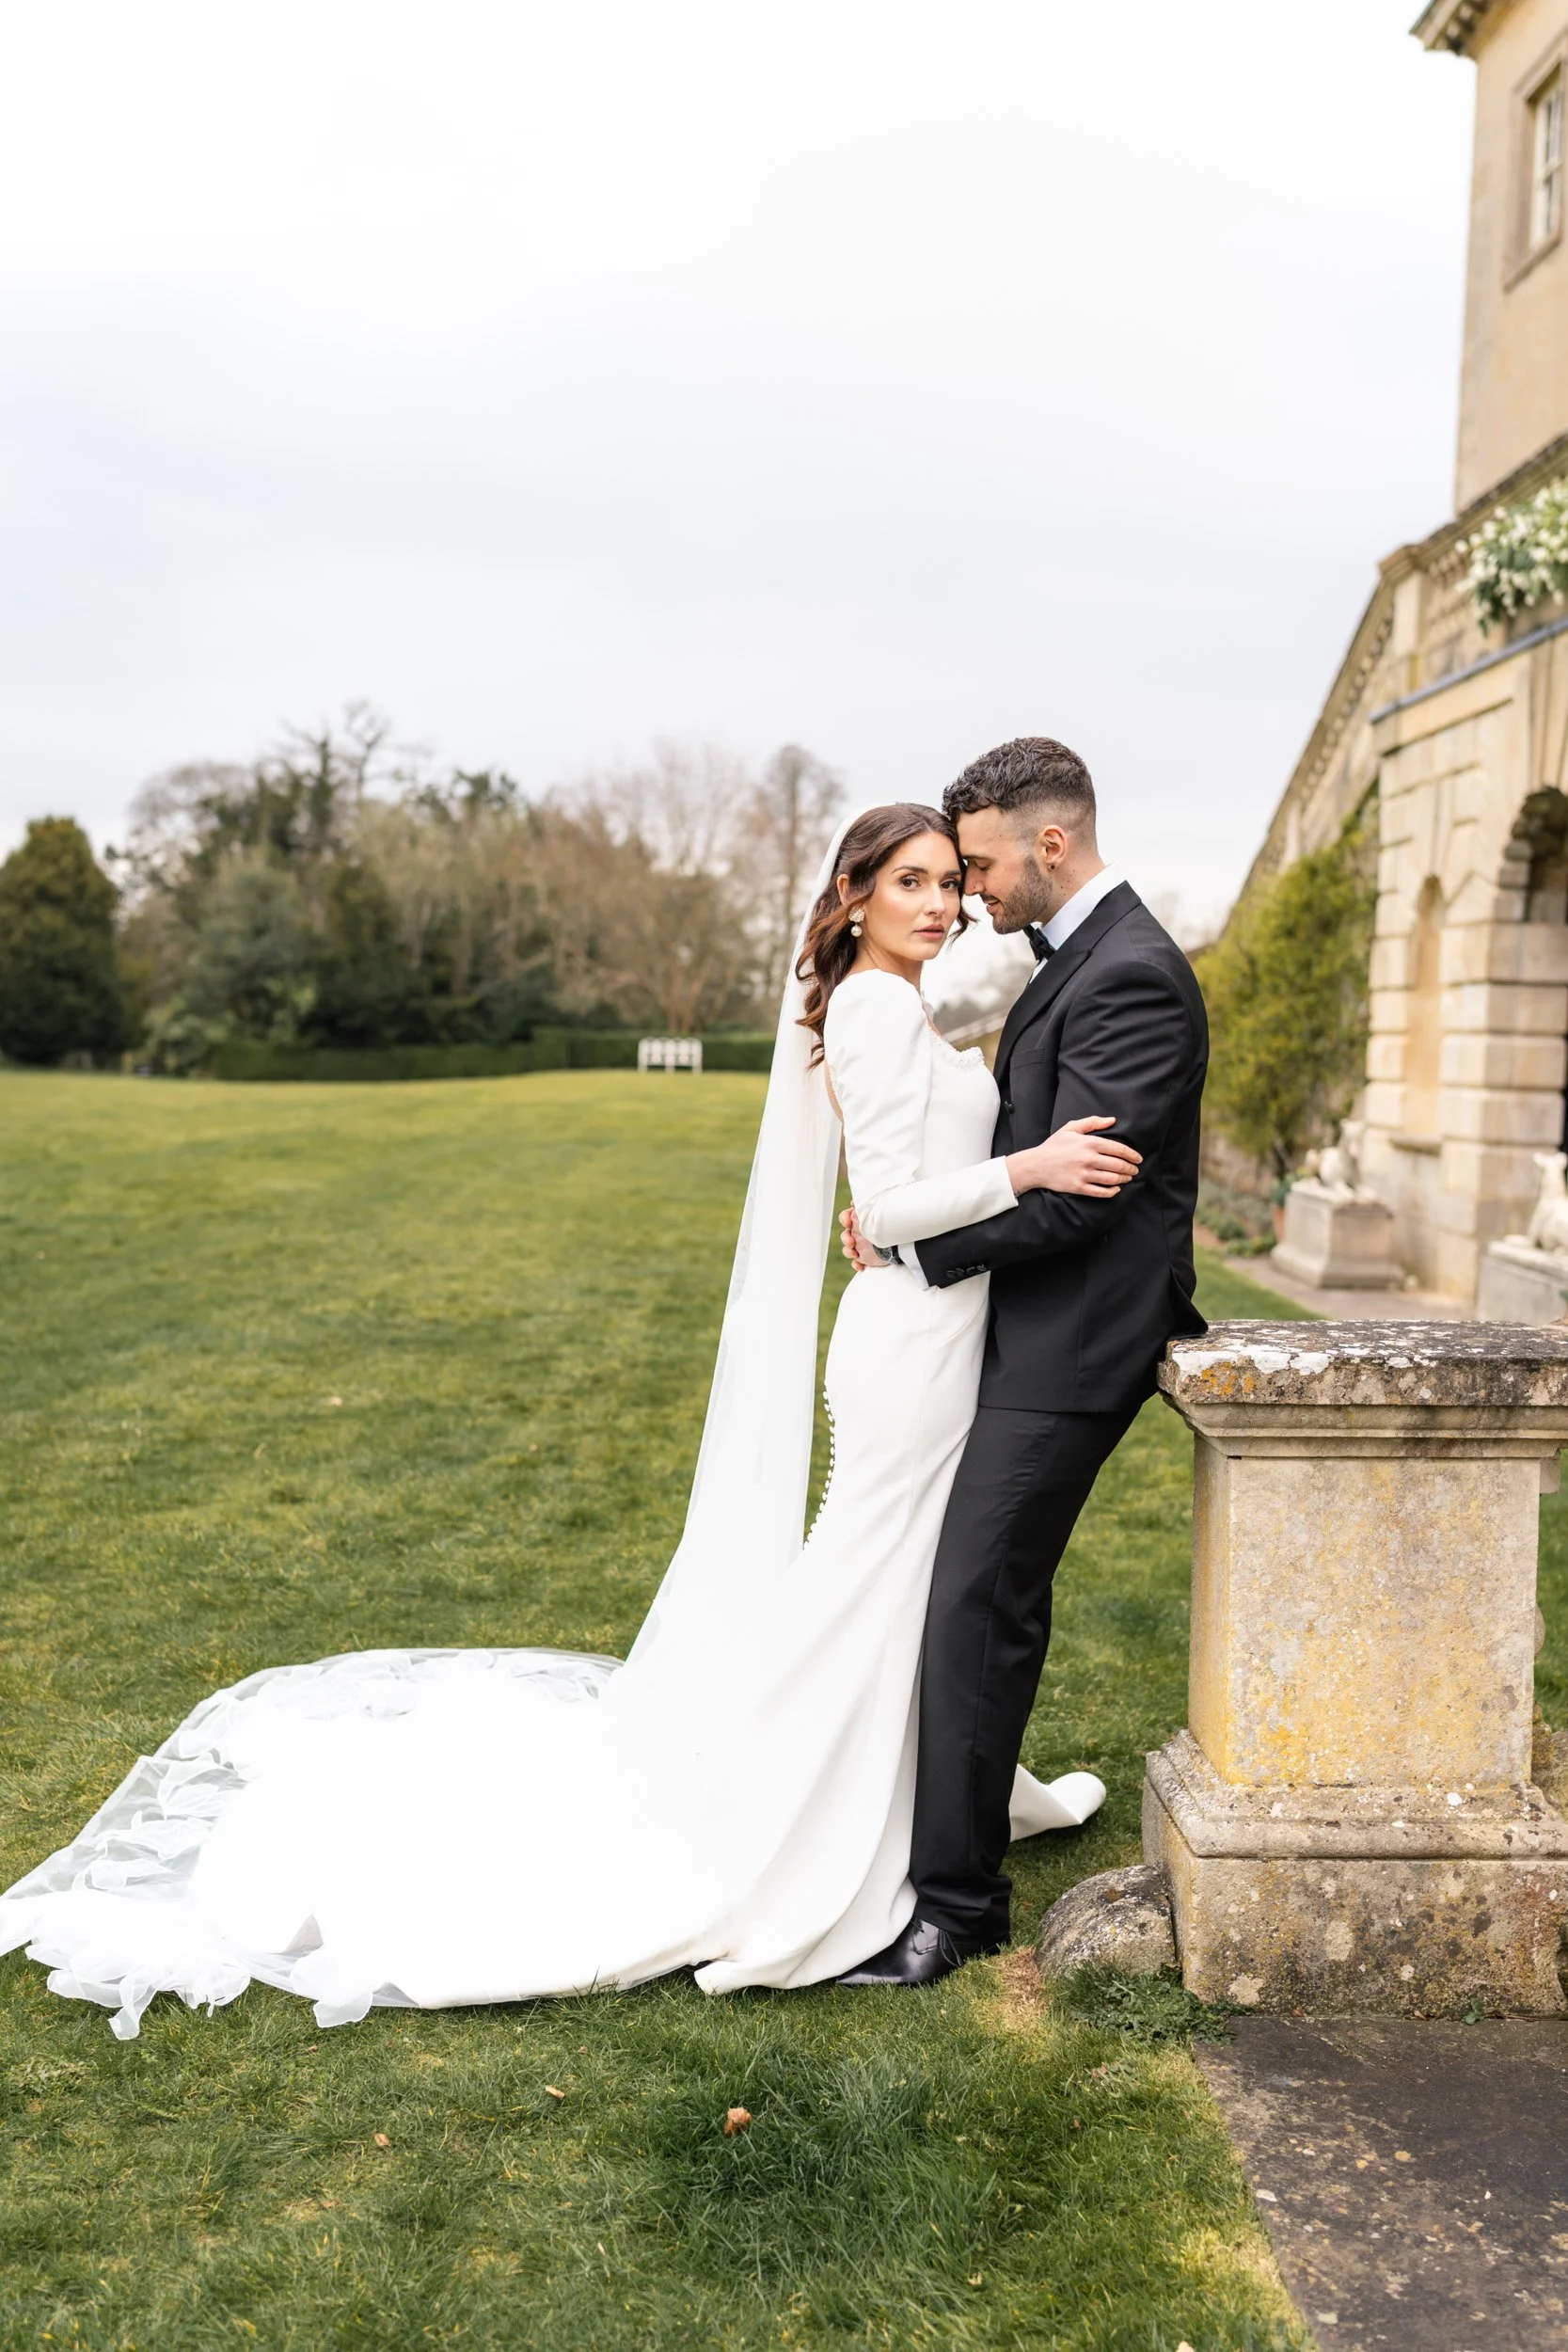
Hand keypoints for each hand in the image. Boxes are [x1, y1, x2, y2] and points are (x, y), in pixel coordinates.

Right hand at [839, 1205, 889, 1270]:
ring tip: (854, 1253)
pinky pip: (858, 1262)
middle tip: (851, 1241)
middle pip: (845, 1234)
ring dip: (848, 1251)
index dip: (845, 1219)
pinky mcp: (867, 1257)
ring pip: (849, 1249)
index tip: (848, 1222)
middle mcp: (860, 1232)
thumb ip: (872, 1202)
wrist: (907, 1238)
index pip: (846, 1216)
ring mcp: (862, 1245)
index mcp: (861, 1218)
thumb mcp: (883, 1207)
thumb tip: (860, 1199)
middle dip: (846, 1238)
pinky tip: (860, 1266)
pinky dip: (857, 1264)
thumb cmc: (895, 1220)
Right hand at [1006, 1115, 1140, 1199]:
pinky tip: (1116, 1189)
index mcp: (1090, 1143)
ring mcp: (1084, 1175)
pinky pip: (1101, 1192)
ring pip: (1113, 1179)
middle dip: (1131, 1168)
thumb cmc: (1054, 1146)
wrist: (1036, 1165)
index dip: (1132, 1155)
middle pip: (1119, 1165)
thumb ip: (1093, 1122)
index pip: (1119, 1149)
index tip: (1138, 1158)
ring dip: (1124, 1179)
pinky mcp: (1079, 1187)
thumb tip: (1112, 1120)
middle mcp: (1089, 1159)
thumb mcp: (1071, 1129)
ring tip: (1128, 1178)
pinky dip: (1112, 1191)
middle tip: (1135, 1169)